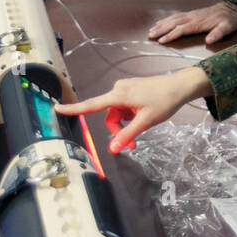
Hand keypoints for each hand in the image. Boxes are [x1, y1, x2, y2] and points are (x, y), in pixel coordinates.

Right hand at [55, 67, 211, 152]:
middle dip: (119, 130)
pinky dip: (130, 116)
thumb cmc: (163, 102)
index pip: (91, 105)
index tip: (57, 108)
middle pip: (109, 116)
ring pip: (117, 113)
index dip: (74, 109)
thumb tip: (112, 149)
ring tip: (143, 128)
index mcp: (118, 95)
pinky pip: (124, 107)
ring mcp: (125, 89)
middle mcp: (118, 90)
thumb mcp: (145, 122)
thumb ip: (127, 135)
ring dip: (126, 124)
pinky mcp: (131, 89)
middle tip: (133, 143)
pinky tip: (144, 115)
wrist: (179, 86)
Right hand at [149, 0, 236, 45]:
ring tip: (151, 31)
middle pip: (173, 23)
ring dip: (161, 24)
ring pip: (172, 19)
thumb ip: (218, 33)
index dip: (171, 35)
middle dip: (161, 29)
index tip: (162, 40)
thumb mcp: (227, 28)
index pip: (181, 29)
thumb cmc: (228, 19)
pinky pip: (175, 16)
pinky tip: (160, 23)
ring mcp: (190, 15)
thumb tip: (209, 40)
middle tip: (150, 36)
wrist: (229, 8)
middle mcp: (192, 17)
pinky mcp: (190, 14)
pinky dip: (166, 19)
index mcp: (198, 22)